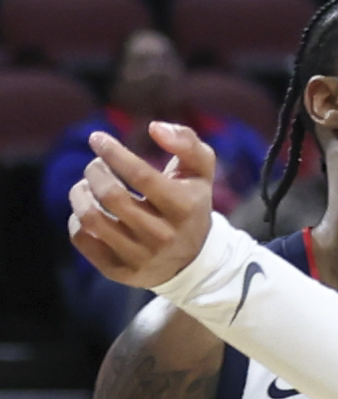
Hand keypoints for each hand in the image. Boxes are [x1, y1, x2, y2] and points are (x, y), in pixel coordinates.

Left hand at [66, 124, 217, 289]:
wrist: (192, 260)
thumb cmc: (191, 204)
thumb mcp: (200, 173)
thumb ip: (187, 142)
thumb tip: (154, 127)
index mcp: (185, 207)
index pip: (141, 175)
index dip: (114, 153)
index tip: (97, 138)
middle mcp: (164, 235)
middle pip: (111, 195)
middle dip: (94, 171)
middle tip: (95, 164)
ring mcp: (141, 256)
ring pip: (91, 218)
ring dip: (79, 194)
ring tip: (84, 185)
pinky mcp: (120, 271)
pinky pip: (82, 240)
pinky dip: (76, 220)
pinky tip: (86, 210)